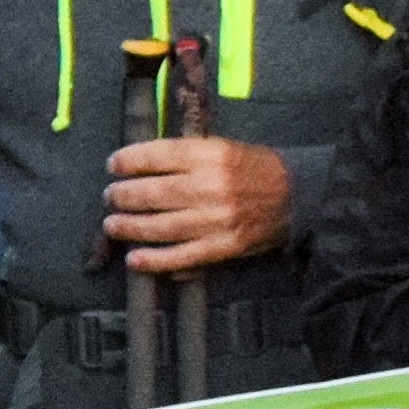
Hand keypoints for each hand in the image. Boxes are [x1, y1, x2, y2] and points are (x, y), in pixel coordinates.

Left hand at [101, 134, 290, 273]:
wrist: (299, 195)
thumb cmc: (256, 169)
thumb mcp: (224, 147)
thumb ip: (186, 155)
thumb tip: (141, 164)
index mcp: (211, 155)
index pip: (159, 155)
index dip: (130, 161)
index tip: (113, 165)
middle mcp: (211, 186)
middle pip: (153, 193)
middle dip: (123, 196)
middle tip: (110, 196)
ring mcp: (216, 219)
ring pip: (161, 226)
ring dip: (130, 227)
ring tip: (112, 225)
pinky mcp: (223, 246)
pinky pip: (182, 256)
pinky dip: (155, 260)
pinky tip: (134, 260)